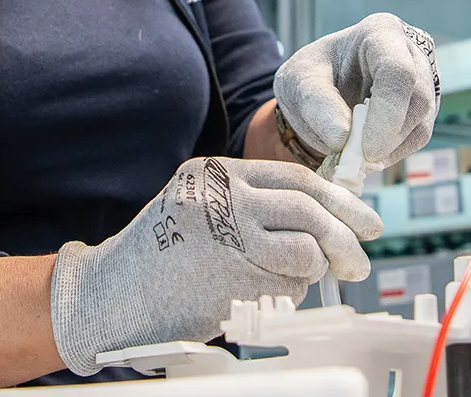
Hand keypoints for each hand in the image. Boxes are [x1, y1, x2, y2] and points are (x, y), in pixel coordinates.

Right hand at [49, 157, 381, 375]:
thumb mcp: (198, 208)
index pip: (295, 178)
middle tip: (362, 258)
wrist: (107, 297)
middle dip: (346, 236)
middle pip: (309, 208)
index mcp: (214, 172)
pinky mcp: (231, 277)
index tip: (364, 219)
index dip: (339, 200)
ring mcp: (227, 235)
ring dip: (313, 270)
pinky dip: (290, 293)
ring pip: (306, 249)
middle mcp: (222, 196)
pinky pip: (288, 284)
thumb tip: (321, 217)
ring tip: (295, 280)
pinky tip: (263, 295)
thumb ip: (250, 203)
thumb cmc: (158, 259)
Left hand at [274, 13, 439, 171]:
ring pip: (422, 123)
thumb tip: (342, 138)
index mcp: (381, 32)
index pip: (398, 71)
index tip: (366, 149)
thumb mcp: (299, 82)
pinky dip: (391, 153)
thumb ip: (316, 105)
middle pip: (418, 99)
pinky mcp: (424, 107)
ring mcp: (424, 80)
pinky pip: (417, 137)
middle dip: (387, 138)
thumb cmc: (312, 76)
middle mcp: (411, 52)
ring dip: (389, 149)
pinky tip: (366, 152)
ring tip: (353, 156)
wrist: (323, 86)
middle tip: (355, 160)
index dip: (387, 113)